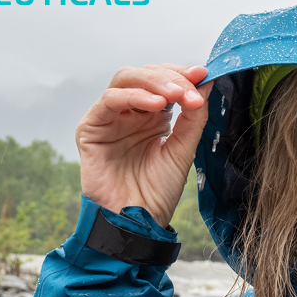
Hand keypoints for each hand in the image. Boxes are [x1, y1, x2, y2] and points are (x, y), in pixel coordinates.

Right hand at [76, 64, 212, 227]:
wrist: (138, 222)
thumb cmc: (157, 192)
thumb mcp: (184, 149)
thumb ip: (194, 116)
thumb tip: (206, 80)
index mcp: (151, 116)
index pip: (163, 81)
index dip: (182, 74)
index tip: (204, 74)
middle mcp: (129, 113)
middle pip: (145, 75)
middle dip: (171, 78)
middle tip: (191, 90)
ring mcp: (109, 119)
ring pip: (126, 79)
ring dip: (154, 82)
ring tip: (176, 95)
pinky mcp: (90, 129)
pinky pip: (109, 101)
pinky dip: (133, 97)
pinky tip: (156, 105)